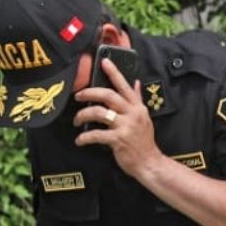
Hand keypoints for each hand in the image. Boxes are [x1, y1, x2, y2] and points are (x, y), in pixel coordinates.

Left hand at [73, 54, 160, 175]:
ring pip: (99, 113)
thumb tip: (135, 82)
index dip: (114, 72)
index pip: (124, 85)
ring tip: (76, 121)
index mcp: (137, 107)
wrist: (149, 163)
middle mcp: (132, 114)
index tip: (104, 62)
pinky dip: (85, 137)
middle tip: (78, 96)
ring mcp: (125, 126)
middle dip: (90, 93)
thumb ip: (137, 99)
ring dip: (83, 115)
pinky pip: (97, 134)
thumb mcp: (144, 117)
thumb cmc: (144, 141)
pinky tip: (80, 140)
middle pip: (108, 95)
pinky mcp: (118, 140)